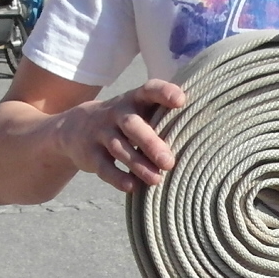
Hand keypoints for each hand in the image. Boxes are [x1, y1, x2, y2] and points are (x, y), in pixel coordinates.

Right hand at [60, 78, 185, 190]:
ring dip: (138, 165)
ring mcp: (100, 133)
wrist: (74, 128)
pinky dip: (117, 177)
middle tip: (169, 162)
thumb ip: (163, 116)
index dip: (164, 93)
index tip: (181, 100)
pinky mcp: (90, 154)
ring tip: (157, 179)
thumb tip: (204, 132)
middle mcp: (116, 114)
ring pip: (120, 148)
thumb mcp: (138, 110)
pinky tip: (132, 187)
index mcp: (134, 99)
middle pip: (132, 125)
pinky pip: (103, 166)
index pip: (149, 90)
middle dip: (151, 143)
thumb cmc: (124, 121)